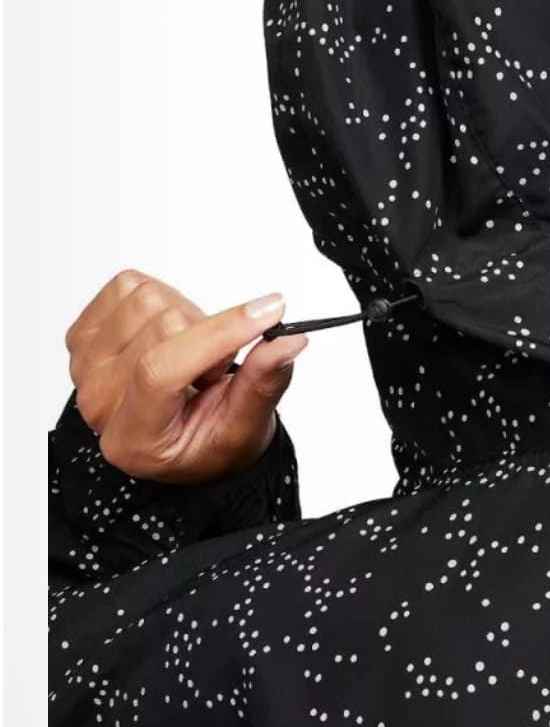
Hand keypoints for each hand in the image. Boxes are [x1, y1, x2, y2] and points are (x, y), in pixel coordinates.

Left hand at [64, 269, 308, 484]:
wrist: (180, 440)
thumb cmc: (207, 441)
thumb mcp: (247, 427)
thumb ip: (265, 383)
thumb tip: (288, 341)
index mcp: (134, 437)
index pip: (162, 370)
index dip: (220, 333)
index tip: (271, 312)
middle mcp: (98, 402)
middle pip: (164, 326)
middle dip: (210, 336)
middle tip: (215, 369)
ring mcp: (85, 366)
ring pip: (148, 300)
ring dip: (188, 319)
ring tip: (192, 354)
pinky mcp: (84, 335)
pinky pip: (128, 285)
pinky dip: (164, 299)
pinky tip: (169, 334)